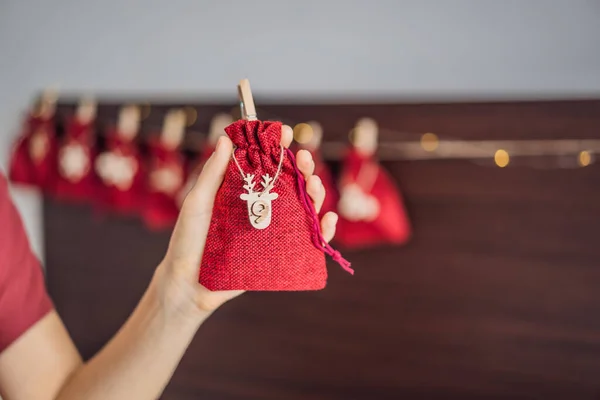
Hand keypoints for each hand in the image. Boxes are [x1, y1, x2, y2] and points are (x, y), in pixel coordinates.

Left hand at [153, 125, 338, 320]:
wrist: (189, 283)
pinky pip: (310, 240)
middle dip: (303, 167)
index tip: (287, 132)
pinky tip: (328, 218)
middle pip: (292, 182)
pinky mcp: (281, 253)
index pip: (266, 163)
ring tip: (314, 185)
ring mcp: (273, 229)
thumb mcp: (197, 202)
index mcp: (243, 190)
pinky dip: (325, 229)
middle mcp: (262, 206)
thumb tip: (224, 139)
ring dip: (316, 192)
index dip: (278, 146)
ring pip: (305, 206)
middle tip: (304, 159)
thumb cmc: (188, 241)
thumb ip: (213, 173)